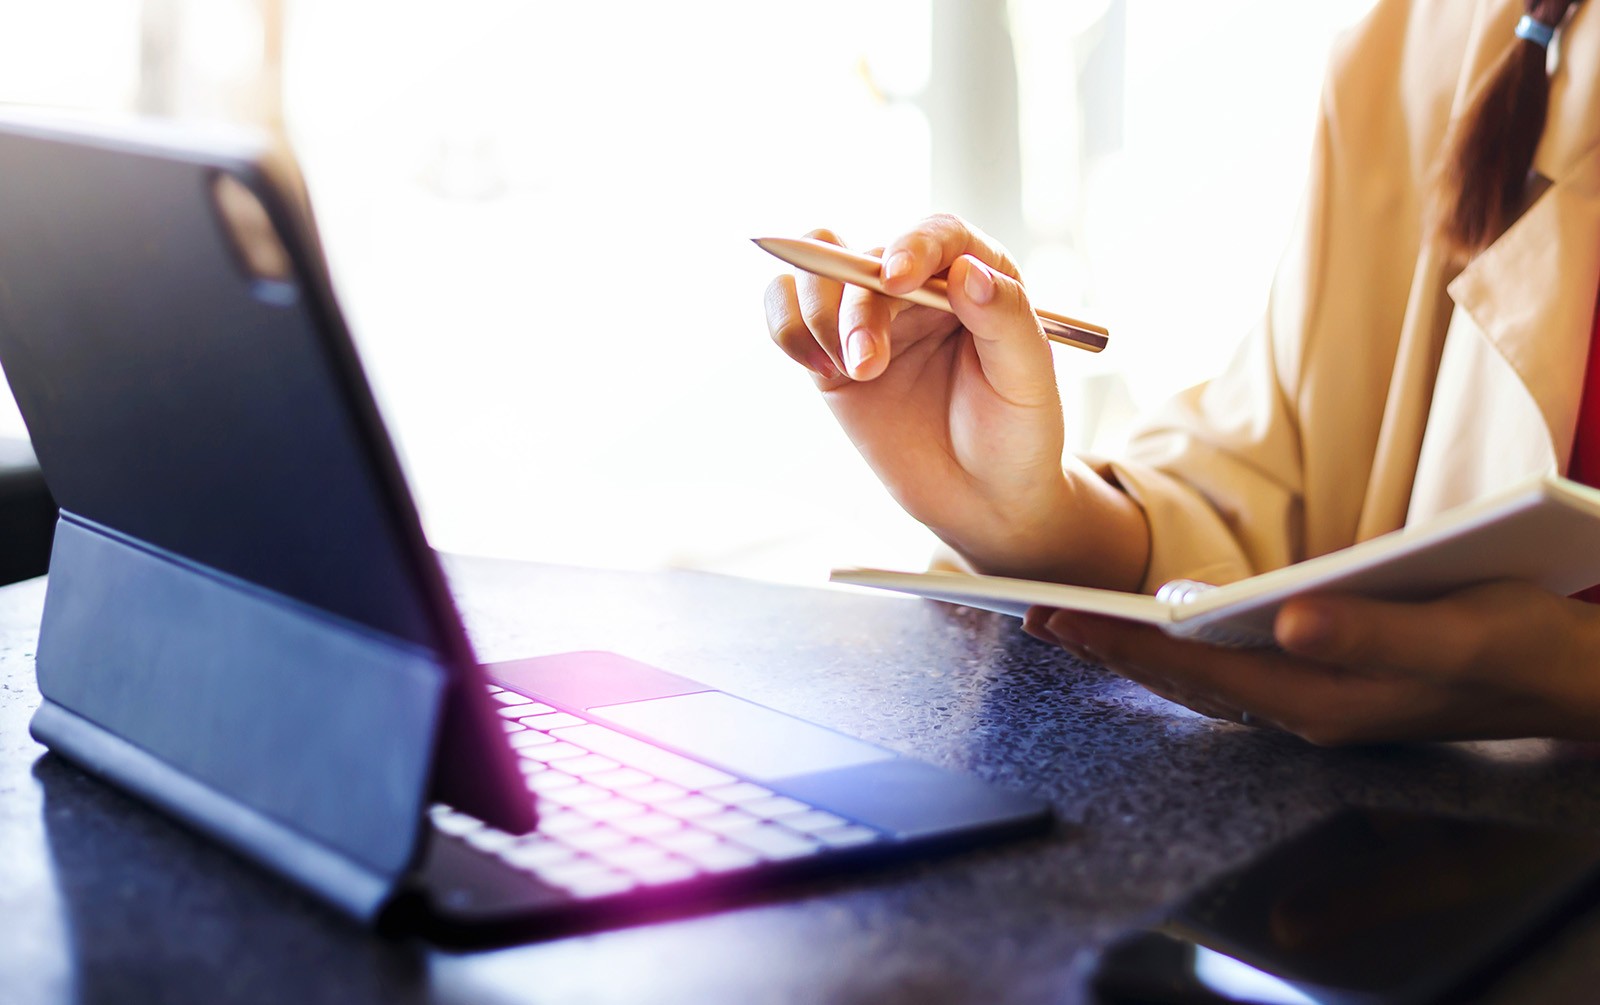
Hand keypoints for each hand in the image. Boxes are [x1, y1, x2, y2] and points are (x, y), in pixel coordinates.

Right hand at [763, 215, 1145, 586]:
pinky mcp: (833, 353)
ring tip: (848, 372)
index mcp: (977, 276)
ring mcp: (872, 318)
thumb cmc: (1016, 434)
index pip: (938, 235)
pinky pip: (787, 311)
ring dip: (818, 316)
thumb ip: (1005, 318)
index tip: (897, 278)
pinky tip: (820, 369)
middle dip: (858, 307)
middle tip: (866, 365)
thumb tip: (967, 271)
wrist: (983, 497)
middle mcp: (919, 287)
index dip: (912, 245)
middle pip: (866, 257)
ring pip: (816, 271)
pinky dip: (786, 326)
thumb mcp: (1029, 379)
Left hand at [1024, 581, 1599, 743]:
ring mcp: (1316, 704)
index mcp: (1325, 698)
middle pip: (1184, 678)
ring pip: (1203, 680)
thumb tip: (1284, 619)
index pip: (1195, 668)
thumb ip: (1371, 633)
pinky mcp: (1330, 688)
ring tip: (1079, 621)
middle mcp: (1308, 711)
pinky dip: (1185, 651)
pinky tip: (1166, 632)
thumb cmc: (1517, 646)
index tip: (1054, 615)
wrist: (1570, 681)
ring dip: (1138, 650)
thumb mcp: (1456, 632)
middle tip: (1035, 615)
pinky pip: (1233, 675)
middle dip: (1107, 646)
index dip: (1121, 640)